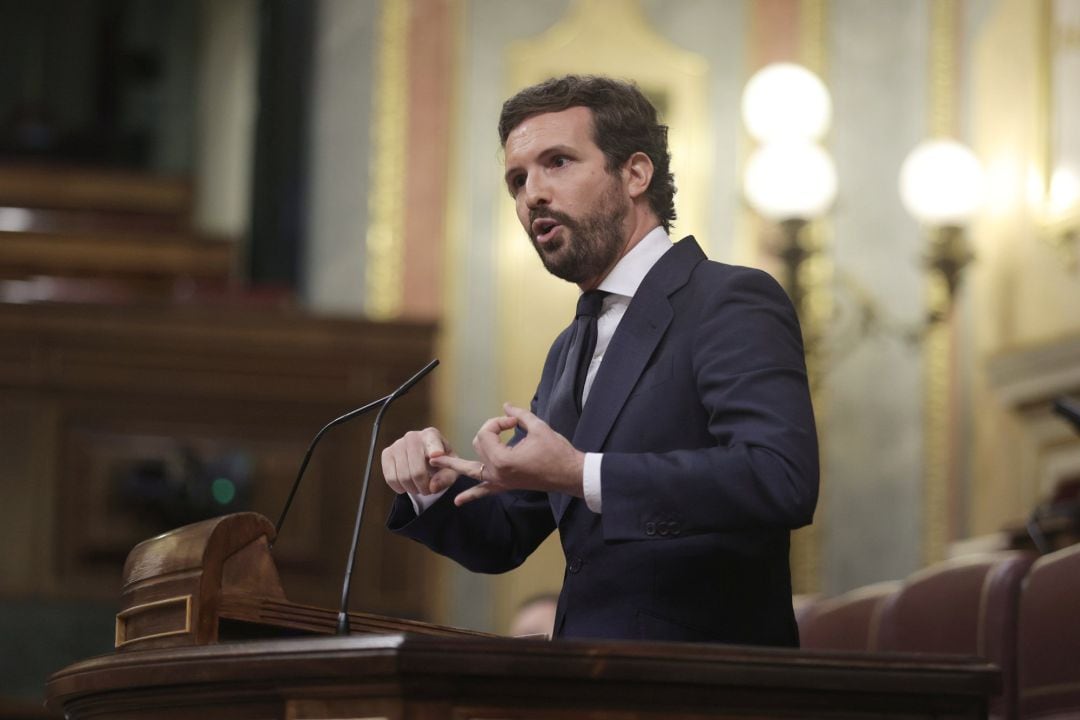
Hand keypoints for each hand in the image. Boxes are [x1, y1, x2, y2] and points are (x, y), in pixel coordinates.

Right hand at [380, 427, 459, 495]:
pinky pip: (390, 477)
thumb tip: (432, 487)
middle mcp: (412, 436)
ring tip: (418, 488)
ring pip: (403, 476)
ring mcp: (397, 444)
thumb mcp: (450, 471)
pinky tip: (406, 486)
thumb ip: (445, 478)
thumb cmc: (440, 463)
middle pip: (417, 470)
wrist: (425, 458)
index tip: (436, 456)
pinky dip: (399, 487)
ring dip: (411, 489)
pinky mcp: (387, 454)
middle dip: (423, 486)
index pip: (432, 443)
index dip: (434, 450)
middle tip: (427, 491)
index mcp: (431, 435)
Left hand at [430, 403, 584, 505]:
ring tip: (435, 460)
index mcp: (503, 459)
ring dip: (454, 465)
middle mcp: (496, 472)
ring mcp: (499, 481)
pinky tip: (457, 501)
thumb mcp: (538, 428)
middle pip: (479, 444)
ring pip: (471, 469)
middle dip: (490, 430)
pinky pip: (484, 492)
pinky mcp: (505, 486)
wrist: (569, 474)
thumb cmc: (556, 452)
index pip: (487, 432)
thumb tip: (506, 406)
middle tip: (508, 425)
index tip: (514, 420)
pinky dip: (471, 496)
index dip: (499, 422)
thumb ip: (519, 415)